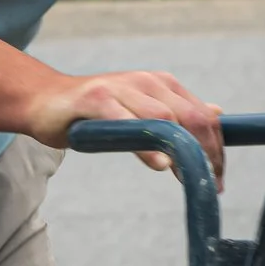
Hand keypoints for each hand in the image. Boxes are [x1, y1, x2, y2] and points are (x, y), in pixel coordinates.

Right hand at [20, 68, 227, 186]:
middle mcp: (146, 82)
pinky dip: (145, 144)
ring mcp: (120, 88)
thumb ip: (177, 113)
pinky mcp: (95, 99)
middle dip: (206, 152)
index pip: (203, 115)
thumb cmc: (96, 112)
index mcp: (163, 85)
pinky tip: (160, 164)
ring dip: (182, 150)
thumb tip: (216, 114)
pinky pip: (126, 121)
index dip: (216, 147)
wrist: (45, 101)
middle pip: (190, 117)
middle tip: (211, 184)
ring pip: (163, 118)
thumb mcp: (142, 109)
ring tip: (189, 178)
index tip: (219, 177)